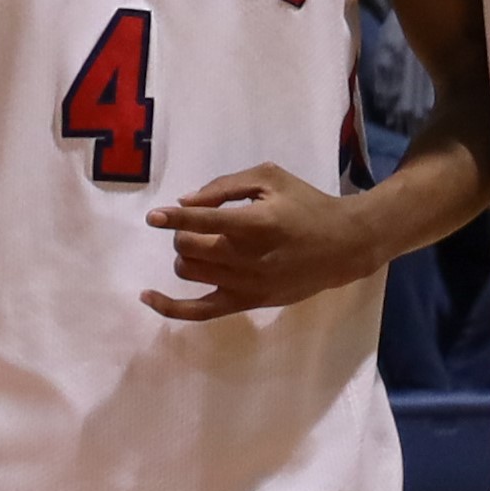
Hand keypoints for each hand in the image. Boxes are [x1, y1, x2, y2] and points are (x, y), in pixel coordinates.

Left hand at [143, 165, 373, 319]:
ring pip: (189, 272)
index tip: (154, 216)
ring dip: (186, 255)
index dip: (173, 218)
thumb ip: (225, 186)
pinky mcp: (246, 303)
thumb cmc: (305, 205)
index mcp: (256, 223)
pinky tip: (146, 296)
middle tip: (199, 224)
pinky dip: (169, 307)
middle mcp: (248, 257)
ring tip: (204, 246)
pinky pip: (198, 311)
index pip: (203, 222)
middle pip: (189, 248)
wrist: (343, 246)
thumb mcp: (271, 178)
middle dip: (183, 232)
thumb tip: (185, 202)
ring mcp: (246, 285)